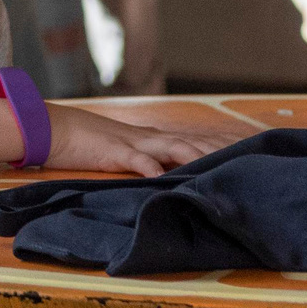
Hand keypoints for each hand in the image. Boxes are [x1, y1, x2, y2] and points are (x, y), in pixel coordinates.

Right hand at [46, 107, 244, 176]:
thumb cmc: (90, 144)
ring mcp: (133, 143)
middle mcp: (150, 138)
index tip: (248, 151)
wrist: (57, 129)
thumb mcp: (125, 153)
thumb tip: (170, 178)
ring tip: (217, 166)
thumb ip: (148, 162)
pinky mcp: (114, 152)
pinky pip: (135, 159)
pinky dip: (149, 167)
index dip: (221, 146)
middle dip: (220, 151)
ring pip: (172, 147)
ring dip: (195, 156)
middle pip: (193, 143)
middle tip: (249, 158)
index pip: (195, 141)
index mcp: (154, 140)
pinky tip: (161, 178)